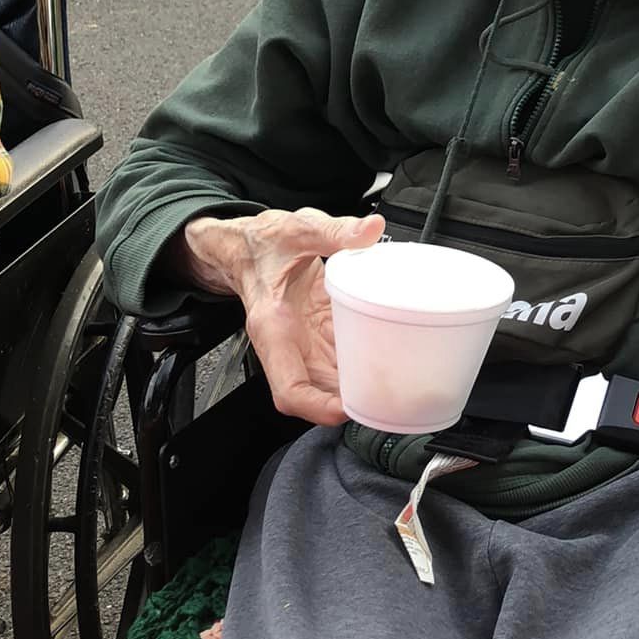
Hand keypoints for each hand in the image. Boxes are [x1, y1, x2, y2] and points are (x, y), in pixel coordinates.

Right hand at [179, 208, 384, 422]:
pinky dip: (359, 366)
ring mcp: (302, 342)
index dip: (317, 408)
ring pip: (328, 381)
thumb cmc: (263, 243)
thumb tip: (369, 230)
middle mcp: (286, 343)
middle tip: (385, 401)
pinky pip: (338, 359)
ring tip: (391, 389)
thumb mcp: (297, 228)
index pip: (289, 388)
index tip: (345, 410)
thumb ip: (335, 230)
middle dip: (346, 404)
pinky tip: (385, 362)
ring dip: (356, 389)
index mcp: (273, 326)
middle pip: (315, 393)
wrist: (247, 244)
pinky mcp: (316, 333)